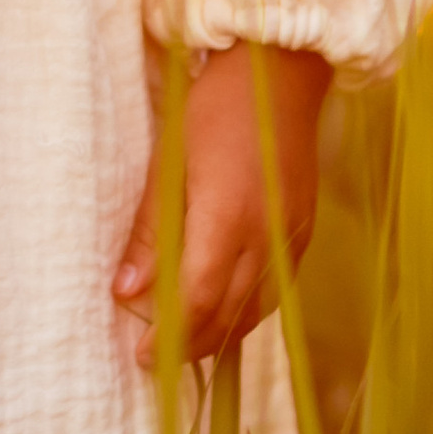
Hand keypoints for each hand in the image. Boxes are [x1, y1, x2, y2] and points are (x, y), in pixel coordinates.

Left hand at [111, 43, 329, 368]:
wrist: (281, 72)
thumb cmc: (214, 107)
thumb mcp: (169, 160)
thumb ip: (153, 230)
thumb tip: (127, 291)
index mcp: (229, 216)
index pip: (198, 299)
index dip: (169, 335)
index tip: (141, 356)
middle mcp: (268, 235)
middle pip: (229, 314)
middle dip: (191, 345)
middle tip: (156, 360)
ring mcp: (293, 235)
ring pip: (256, 309)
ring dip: (220, 335)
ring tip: (185, 345)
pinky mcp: (305, 230)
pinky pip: (276, 289)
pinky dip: (247, 310)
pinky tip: (224, 312)